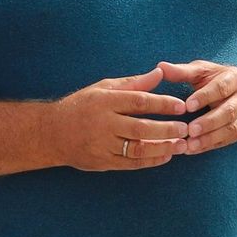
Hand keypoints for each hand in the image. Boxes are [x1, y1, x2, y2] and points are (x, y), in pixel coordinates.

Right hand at [52, 67, 189, 170]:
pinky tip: (165, 156)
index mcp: (105, 101)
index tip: (181, 105)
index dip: (162, 103)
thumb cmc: (81, 106)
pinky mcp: (102, 162)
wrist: (51, 133)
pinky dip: (150, 161)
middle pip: (141, 127)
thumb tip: (160, 73)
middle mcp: (103, 123)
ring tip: (181, 145)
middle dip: (167, 129)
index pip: (139, 102)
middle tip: (186, 128)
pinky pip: (131, 163)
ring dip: (162, 148)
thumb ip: (134, 83)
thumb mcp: (104, 88)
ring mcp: (102, 145)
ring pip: (138, 148)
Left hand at [157, 60, 236, 155]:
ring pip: (230, 129)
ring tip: (190, 145)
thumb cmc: (215, 80)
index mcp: (234, 78)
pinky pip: (226, 141)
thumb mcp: (202, 71)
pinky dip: (209, 146)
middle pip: (228, 111)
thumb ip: (183, 71)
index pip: (221, 88)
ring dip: (210, 138)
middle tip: (191, 130)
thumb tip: (161, 67)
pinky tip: (192, 149)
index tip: (188, 105)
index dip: (205, 97)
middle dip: (209, 122)